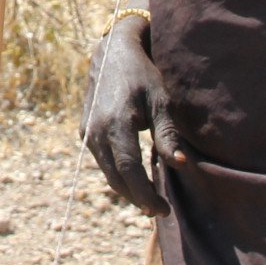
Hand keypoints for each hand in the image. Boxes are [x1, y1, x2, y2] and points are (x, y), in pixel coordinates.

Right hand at [81, 22, 189, 214]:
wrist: (112, 54)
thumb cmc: (143, 76)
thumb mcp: (161, 102)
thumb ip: (168, 135)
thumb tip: (180, 165)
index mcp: (116, 124)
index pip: (129, 171)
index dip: (145, 194)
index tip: (162, 209)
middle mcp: (96, 131)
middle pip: (115, 178)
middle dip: (137, 198)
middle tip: (161, 210)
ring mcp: (87, 132)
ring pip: (107, 172)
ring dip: (127, 189)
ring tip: (150, 198)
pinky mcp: (85, 131)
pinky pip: (102, 161)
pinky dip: (118, 173)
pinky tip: (136, 177)